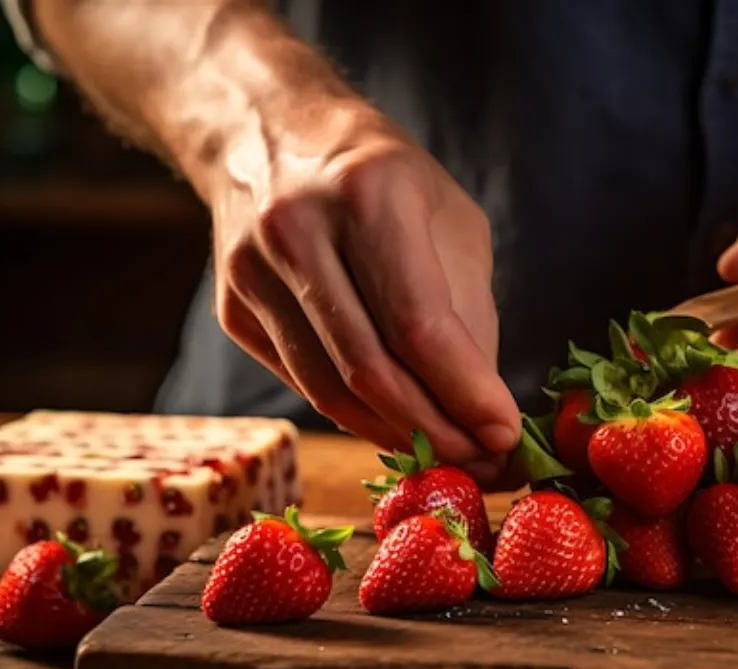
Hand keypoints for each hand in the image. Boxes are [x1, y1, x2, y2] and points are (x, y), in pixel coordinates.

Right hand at [207, 96, 519, 472]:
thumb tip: (480, 410)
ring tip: (448, 456)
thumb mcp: (449, 220)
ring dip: (396, 436)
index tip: (505, 436)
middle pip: (370, 370)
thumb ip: (467, 312)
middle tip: (483, 464)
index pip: (418, 325)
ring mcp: (252, 274)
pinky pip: (303, 384)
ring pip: (330, 391)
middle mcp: (297, 231)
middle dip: (435, 432)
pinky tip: (395, 425)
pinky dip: (356, 415)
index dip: (465, 394)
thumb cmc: (382, 177)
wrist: (269, 134)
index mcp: (367, 195)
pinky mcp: (231, 311)